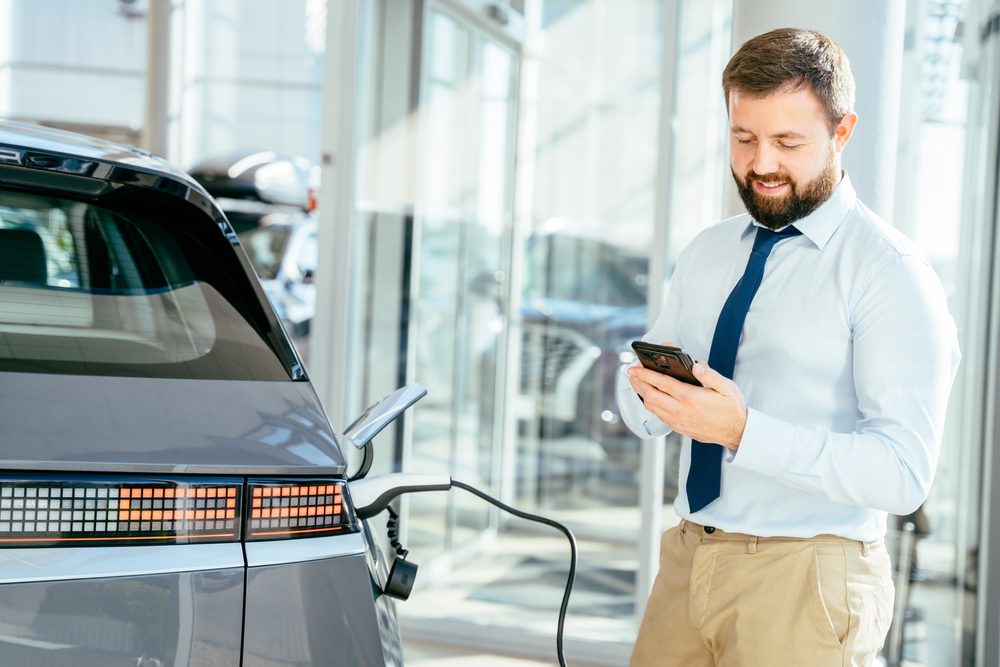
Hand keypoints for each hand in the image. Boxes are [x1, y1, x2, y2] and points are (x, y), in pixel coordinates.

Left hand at [628, 357, 747, 449]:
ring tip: (637, 382)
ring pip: (651, 406)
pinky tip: (650, 396)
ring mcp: (678, 421)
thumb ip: (710, 375)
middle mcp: (681, 411)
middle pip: (650, 395)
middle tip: (631, 372)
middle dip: (638, 382)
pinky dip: (650, 403)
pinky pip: (658, 415)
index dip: (645, 374)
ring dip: (641, 393)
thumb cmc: (732, 409)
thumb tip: (696, 364)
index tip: (635, 367)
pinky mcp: (678, 427)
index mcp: (691, 398)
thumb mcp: (726, 387)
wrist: (736, 432)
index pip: (661, 383)